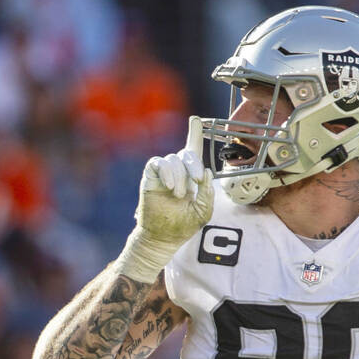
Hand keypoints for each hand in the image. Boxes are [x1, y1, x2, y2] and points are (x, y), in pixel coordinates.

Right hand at [117, 116, 213, 282]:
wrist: (163, 238)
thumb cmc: (183, 225)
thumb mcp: (203, 211)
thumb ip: (208, 192)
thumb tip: (207, 172)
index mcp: (191, 176)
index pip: (193, 150)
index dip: (194, 133)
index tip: (195, 120)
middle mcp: (177, 171)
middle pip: (187, 153)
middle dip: (195, 164)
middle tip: (197, 181)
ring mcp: (163, 173)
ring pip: (174, 159)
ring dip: (180, 176)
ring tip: (179, 195)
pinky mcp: (150, 176)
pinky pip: (158, 163)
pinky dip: (167, 172)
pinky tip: (171, 187)